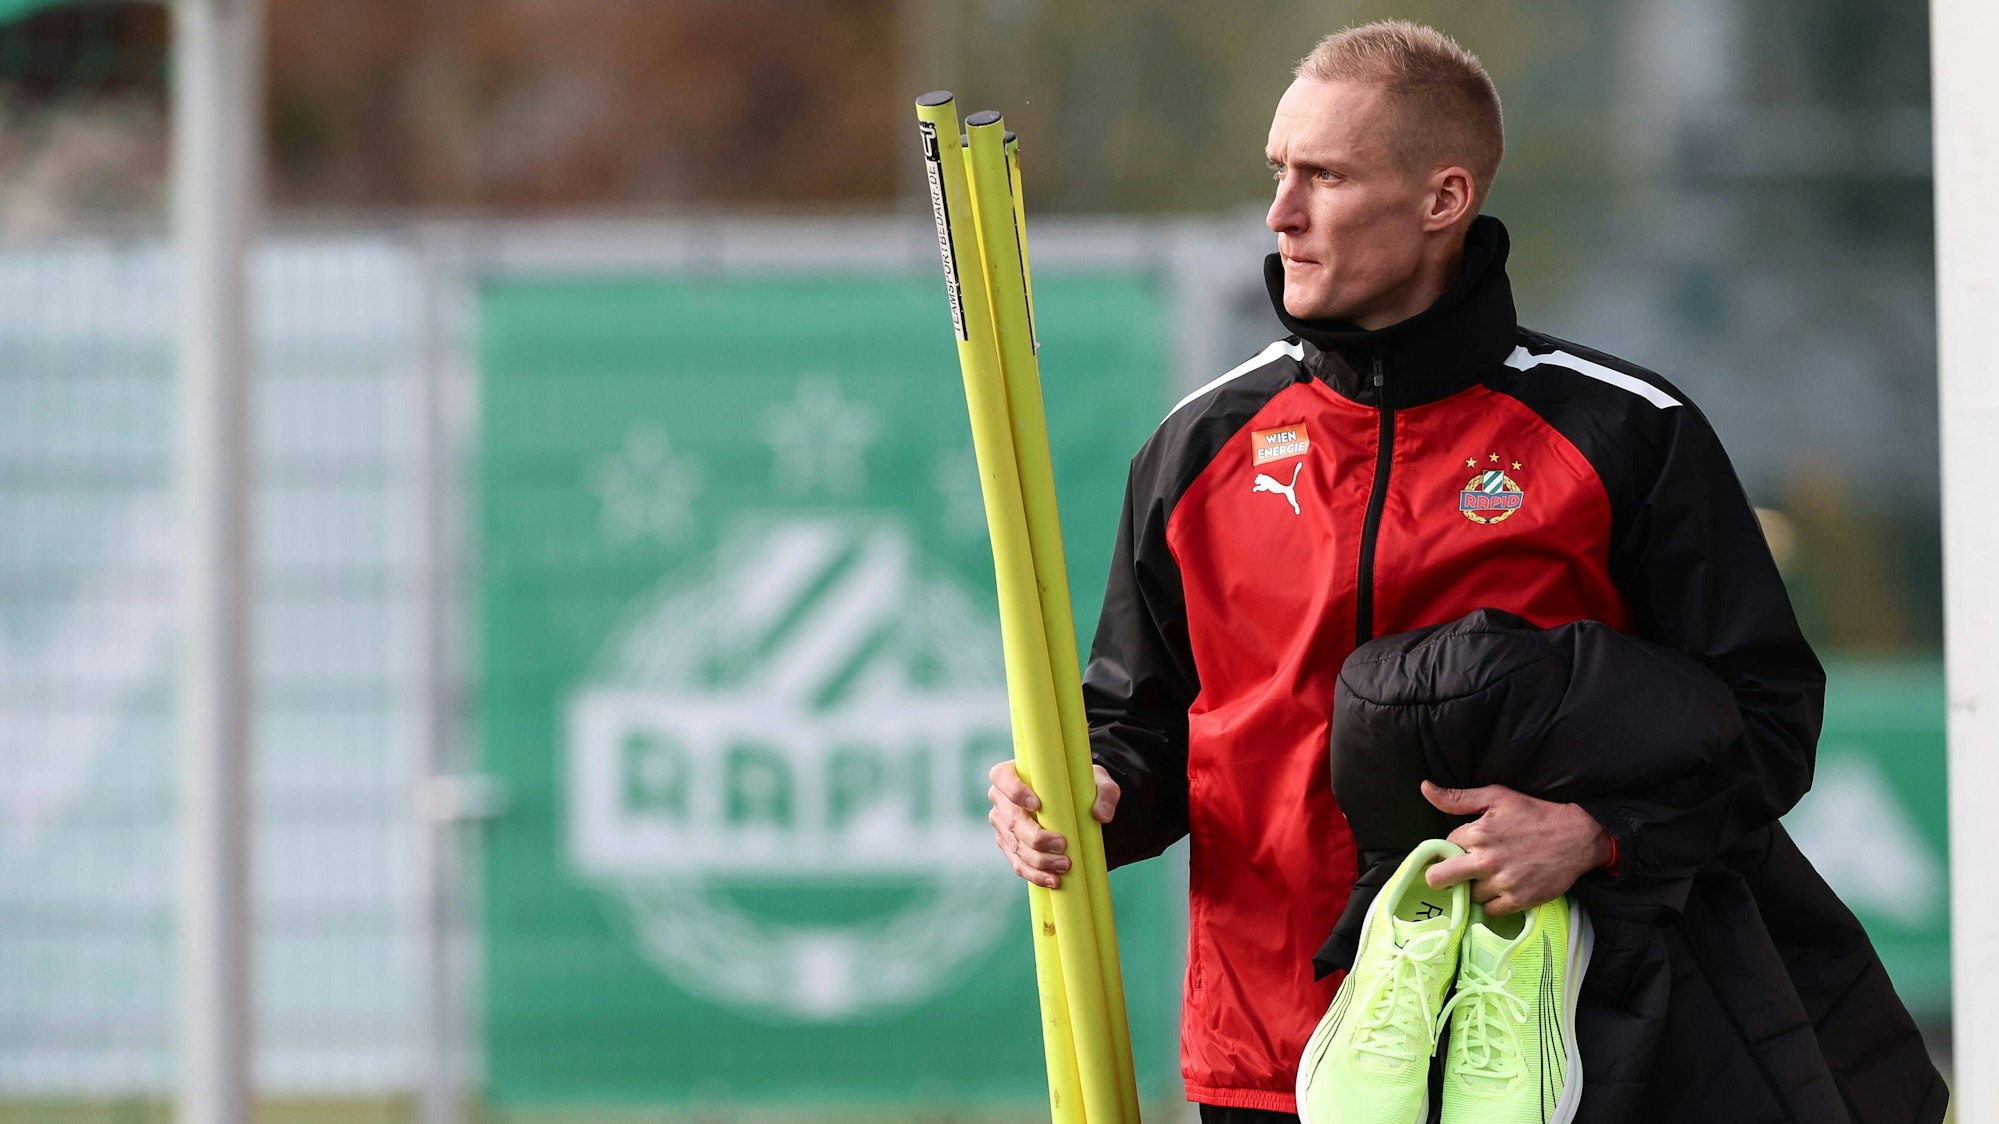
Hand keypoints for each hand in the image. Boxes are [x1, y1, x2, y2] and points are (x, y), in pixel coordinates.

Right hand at [987, 759, 1119, 889]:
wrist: (1074, 806)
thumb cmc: (1079, 786)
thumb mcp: (1097, 781)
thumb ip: (1106, 792)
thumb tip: (1101, 814)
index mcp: (1011, 774)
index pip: (1002, 777)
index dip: (1014, 791)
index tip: (1037, 804)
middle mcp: (1002, 800)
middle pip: (1011, 820)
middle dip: (1036, 837)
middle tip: (1063, 844)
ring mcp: (1003, 826)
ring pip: (1016, 846)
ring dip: (1039, 860)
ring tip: (1065, 865)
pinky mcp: (1011, 847)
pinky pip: (1019, 864)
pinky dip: (1036, 874)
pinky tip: (1054, 880)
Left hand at [1420, 781, 1612, 914]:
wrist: (1577, 836)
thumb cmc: (1535, 813)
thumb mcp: (1496, 796)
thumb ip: (1457, 798)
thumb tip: (1425, 788)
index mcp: (1477, 833)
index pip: (1444, 847)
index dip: (1451, 848)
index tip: (1460, 849)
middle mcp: (1486, 860)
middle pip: (1439, 879)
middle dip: (1440, 877)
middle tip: (1453, 874)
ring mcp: (1502, 883)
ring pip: (1468, 895)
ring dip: (1475, 887)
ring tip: (1491, 875)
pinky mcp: (1518, 901)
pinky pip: (1489, 910)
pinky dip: (1493, 902)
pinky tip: (1502, 888)